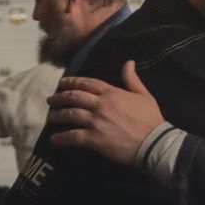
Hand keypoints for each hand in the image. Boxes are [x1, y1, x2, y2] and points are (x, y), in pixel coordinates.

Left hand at [47, 61, 166, 165]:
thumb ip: (132, 79)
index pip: (86, 83)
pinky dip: (61, 138)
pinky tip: (54, 139)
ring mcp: (96, 121)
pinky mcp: (94, 139)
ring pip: (70, 114)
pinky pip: (72, 136)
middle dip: (59, 97)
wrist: (153, 142)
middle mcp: (100, 104)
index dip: (72, 82)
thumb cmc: (150, 119)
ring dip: (57, 115)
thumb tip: (129, 62)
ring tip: (50, 117)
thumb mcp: (144, 95)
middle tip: (51, 100)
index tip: (62, 83)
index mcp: (111, 92)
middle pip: (73, 97)